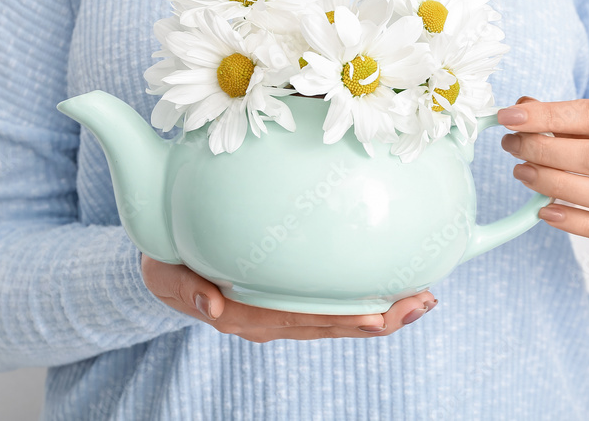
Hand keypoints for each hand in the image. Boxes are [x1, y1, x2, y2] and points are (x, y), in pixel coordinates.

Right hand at [141, 255, 436, 341]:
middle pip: (333, 324)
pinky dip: (364, 296)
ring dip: (384, 310)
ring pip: (339, 317)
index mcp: (247, 316)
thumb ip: (185, 291)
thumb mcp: (165, 275)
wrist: (165, 267)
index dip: (343, 320)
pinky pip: (331, 303)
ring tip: (424, 297)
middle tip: (424, 301)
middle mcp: (271, 319)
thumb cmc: (167, 264)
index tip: (380, 315)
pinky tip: (394, 286)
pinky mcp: (289, 298)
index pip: (303, 321)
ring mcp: (283, 311)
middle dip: (382, 317)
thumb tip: (211, 308)